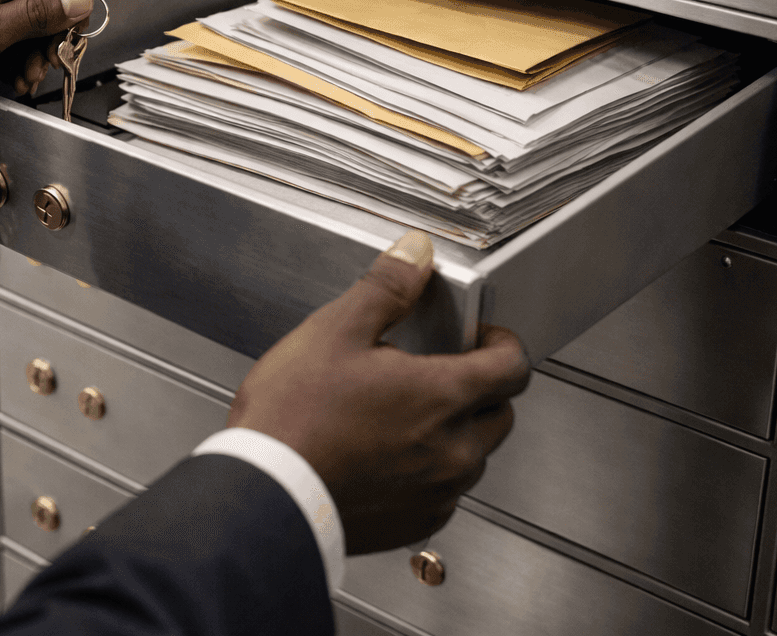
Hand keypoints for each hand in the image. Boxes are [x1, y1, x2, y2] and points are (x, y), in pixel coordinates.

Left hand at [0, 0, 92, 110]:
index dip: (68, 15)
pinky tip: (5, 78)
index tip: (67, 45)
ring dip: (28, 56)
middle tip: (41, 69)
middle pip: (41, 5)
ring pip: (22, 25)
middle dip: (46, 42)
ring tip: (20, 79)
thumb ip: (37, 15)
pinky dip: (8, 59)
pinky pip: (0, 36)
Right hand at [227, 231, 529, 553]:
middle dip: (479, 387)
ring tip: (400, 414)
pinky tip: (384, 454)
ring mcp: (437, 493)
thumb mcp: (334, 331)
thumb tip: (415, 253)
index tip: (478, 336)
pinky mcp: (416, 523)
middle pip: (500, 412)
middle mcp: (453, 451)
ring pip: (472, 455)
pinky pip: (443, 492)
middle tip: (434, 371)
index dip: (501, 342)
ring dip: (453, 432)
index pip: (514, 366)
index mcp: (442, 397)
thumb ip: (386, 288)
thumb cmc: (292, 419)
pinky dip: (427, 471)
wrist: (263, 495)